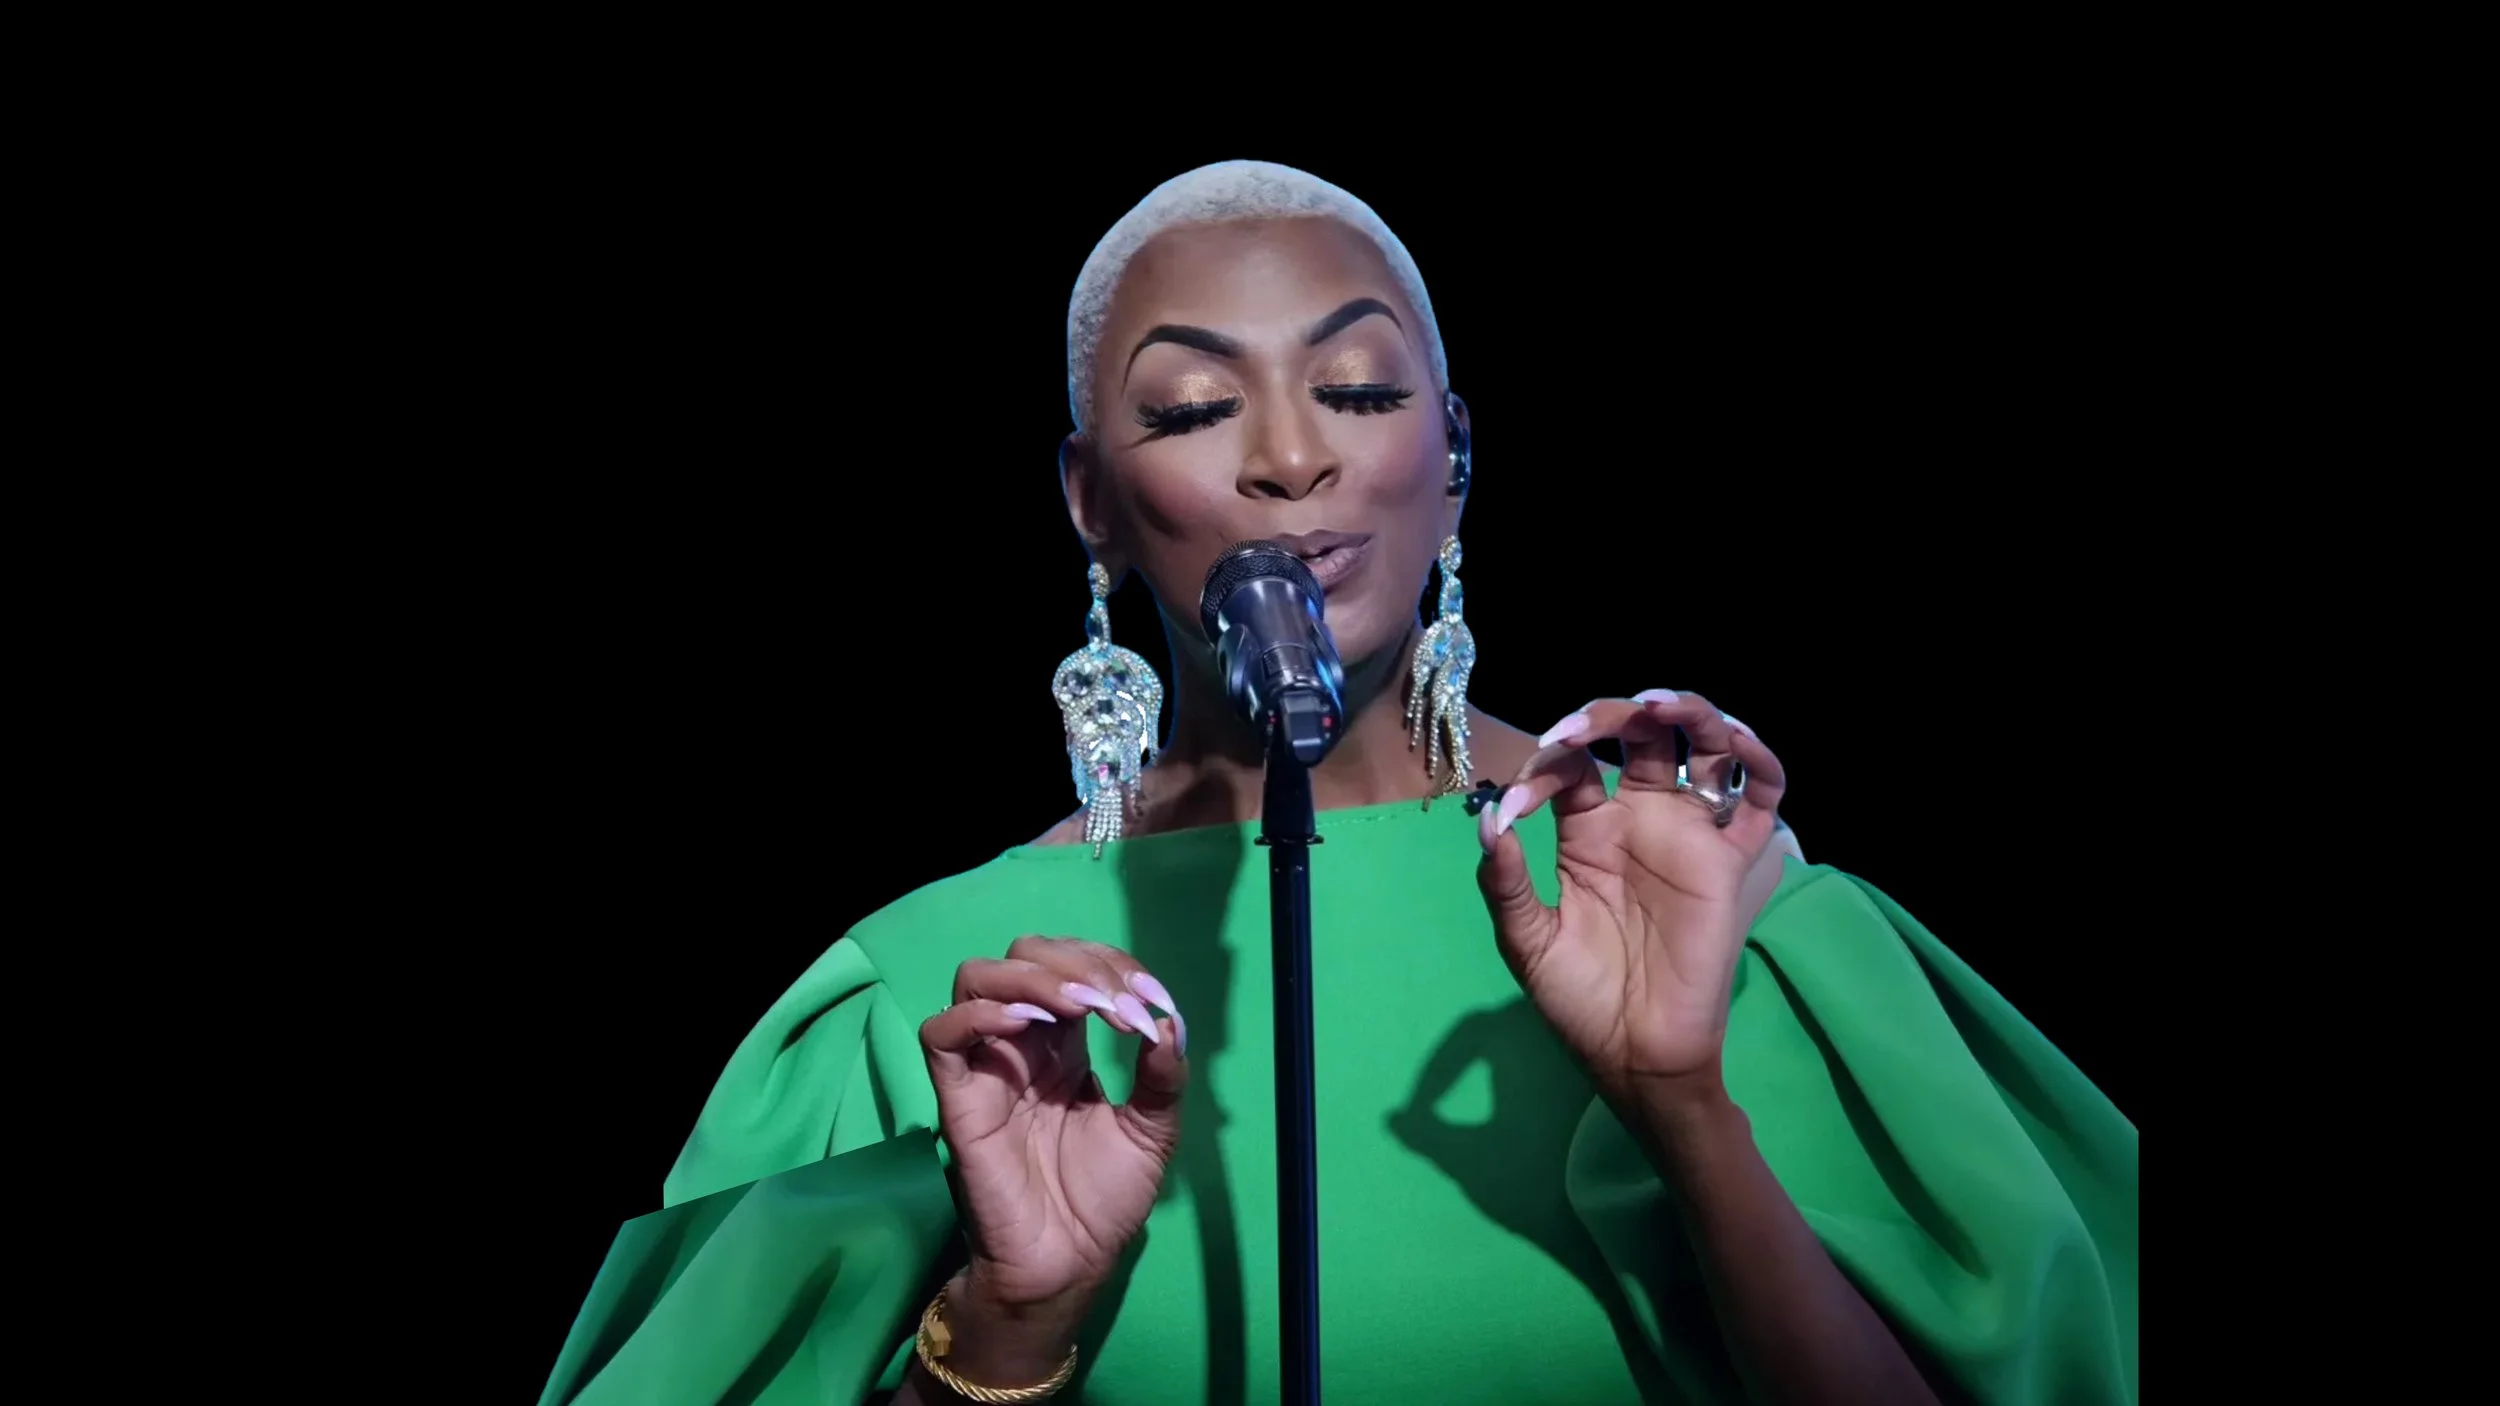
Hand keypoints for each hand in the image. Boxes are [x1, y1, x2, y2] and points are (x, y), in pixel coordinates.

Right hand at [917, 936, 1186, 1366]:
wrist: (1069, 1265)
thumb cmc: (1104, 1201)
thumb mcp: (1153, 1131)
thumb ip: (1163, 1076)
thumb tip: (1169, 1021)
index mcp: (1066, 1045)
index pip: (1075, 967)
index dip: (1113, 967)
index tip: (1150, 1003)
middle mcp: (1024, 1045)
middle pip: (1023, 956)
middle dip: (1074, 962)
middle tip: (1113, 1004)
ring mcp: (988, 1067)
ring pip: (977, 979)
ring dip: (1031, 975)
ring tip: (1076, 1004)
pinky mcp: (959, 1099)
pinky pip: (941, 1035)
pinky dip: (978, 1015)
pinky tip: (1028, 1024)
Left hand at [1473, 691, 1787, 1098]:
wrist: (1635, 1054)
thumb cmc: (1579, 999)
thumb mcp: (1527, 941)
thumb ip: (1505, 882)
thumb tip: (1489, 821)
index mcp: (1587, 831)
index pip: (1571, 766)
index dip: (1547, 762)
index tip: (1520, 797)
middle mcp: (1640, 820)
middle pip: (1638, 737)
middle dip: (1610, 715)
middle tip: (1580, 728)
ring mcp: (1687, 834)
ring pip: (1702, 747)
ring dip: (1687, 712)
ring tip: (1656, 706)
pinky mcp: (1729, 860)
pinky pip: (1762, 798)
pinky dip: (1759, 758)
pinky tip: (1734, 739)